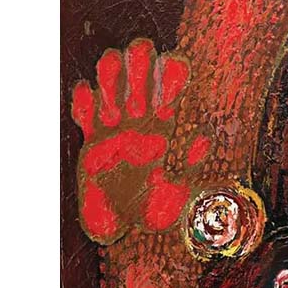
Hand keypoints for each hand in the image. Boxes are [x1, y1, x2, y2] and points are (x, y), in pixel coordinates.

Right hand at [71, 40, 209, 242]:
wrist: (123, 228)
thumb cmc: (155, 212)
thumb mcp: (180, 192)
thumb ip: (191, 166)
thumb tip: (204, 139)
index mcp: (167, 129)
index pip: (172, 89)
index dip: (173, 73)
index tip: (175, 65)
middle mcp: (141, 122)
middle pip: (139, 75)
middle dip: (139, 63)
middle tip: (141, 59)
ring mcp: (114, 128)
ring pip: (110, 84)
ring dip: (110, 76)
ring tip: (116, 93)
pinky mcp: (90, 140)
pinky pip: (83, 109)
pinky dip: (84, 101)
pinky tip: (89, 104)